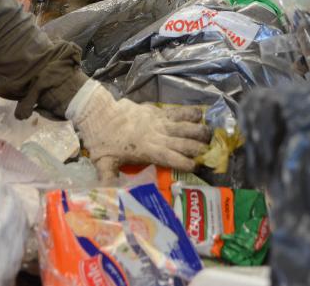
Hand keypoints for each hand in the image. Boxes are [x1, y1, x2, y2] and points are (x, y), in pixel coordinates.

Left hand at [66, 81, 210, 180]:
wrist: (99, 112)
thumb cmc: (101, 139)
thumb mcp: (103, 163)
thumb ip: (109, 180)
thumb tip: (109, 200)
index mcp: (146, 149)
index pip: (169, 157)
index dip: (184, 162)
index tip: (196, 166)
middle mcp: (156, 135)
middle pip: (181, 141)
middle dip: (197, 147)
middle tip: (210, 151)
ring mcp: (157, 121)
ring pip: (182, 125)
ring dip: (197, 129)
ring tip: (211, 133)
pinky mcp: (156, 111)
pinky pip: (176, 111)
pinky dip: (188, 112)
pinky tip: (200, 113)